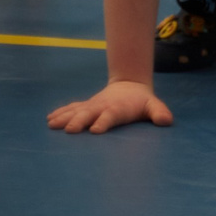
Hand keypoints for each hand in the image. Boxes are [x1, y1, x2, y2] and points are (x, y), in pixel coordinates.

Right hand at [47, 80, 173, 134]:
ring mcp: (92, 106)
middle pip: (88, 113)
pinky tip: (49, 119)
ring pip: (76, 111)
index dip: (103, 122)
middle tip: (69, 130)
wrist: (129, 85)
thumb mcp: (153, 105)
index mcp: (118, 108)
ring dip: (64, 117)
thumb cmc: (142, 101)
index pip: (110, 116)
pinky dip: (60, 113)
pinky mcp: (85, 106)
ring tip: (52, 125)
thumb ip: (159, 112)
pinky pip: (71, 108)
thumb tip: (166, 121)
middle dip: (79, 121)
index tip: (94, 130)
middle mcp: (102, 106)